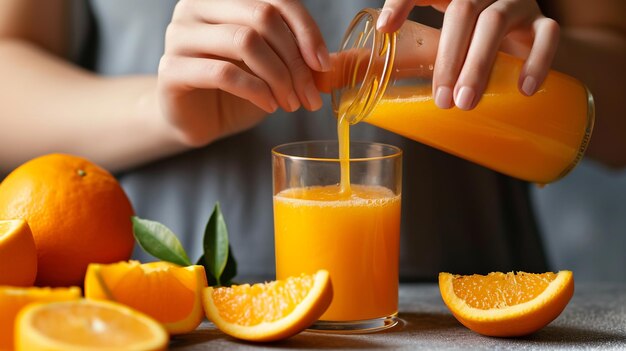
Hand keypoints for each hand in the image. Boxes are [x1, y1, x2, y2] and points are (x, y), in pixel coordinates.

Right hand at [157, 0, 329, 145]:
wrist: (198, 119)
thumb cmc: (238, 88)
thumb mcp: (275, 67)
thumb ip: (302, 59)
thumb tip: (339, 64)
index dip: (306, 30)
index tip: (323, 65)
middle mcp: (197, 6)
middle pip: (262, 17)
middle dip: (294, 60)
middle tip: (309, 95)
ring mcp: (179, 35)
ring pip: (244, 41)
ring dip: (278, 77)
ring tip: (291, 103)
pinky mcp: (171, 68)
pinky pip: (223, 72)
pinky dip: (255, 90)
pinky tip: (268, 105)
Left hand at [378, 0, 558, 109]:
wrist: (523, 31)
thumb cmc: (473, 34)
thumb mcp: (446, 33)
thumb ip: (419, 45)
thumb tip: (374, 65)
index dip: (402, 2)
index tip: (385, 28)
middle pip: (462, 12)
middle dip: (448, 58)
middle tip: (440, 99)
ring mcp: (516, 2)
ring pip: (495, 23)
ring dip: (479, 65)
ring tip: (466, 102)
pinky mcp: (542, 21)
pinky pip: (547, 35)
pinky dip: (536, 61)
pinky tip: (523, 89)